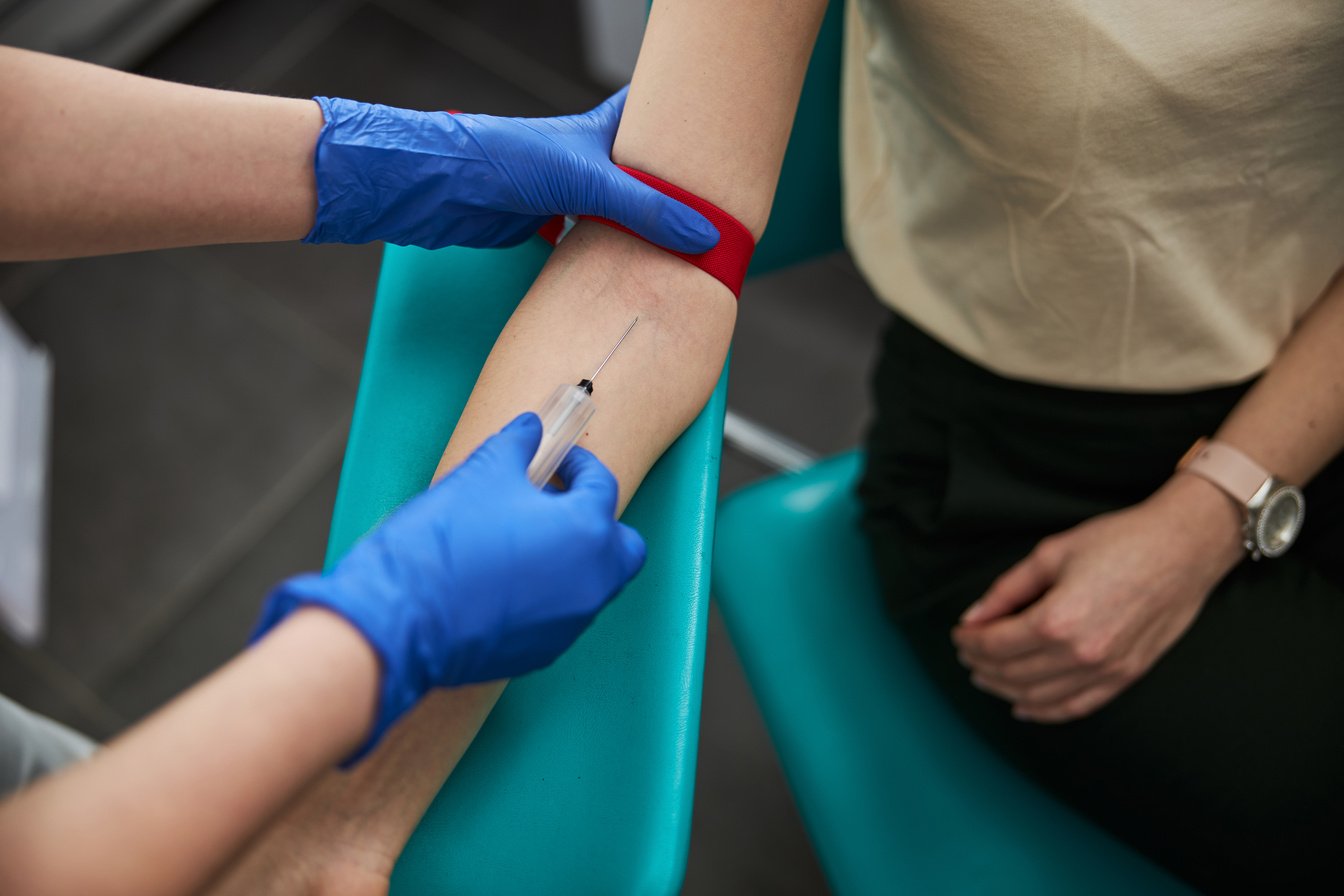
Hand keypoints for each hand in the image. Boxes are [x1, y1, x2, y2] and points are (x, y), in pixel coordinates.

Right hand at [251, 413, 645, 757]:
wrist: (402, 620)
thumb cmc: (445, 543)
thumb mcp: (483, 473)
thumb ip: (519, 444)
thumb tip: (534, 428)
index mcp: (587, 532)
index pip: (602, 486)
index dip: (577, 465)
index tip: (554, 459)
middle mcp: (593, 581)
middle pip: (621, 546)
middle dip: (595, 520)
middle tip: (555, 502)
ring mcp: (572, 622)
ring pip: (594, 582)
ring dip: (573, 556)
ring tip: (523, 537)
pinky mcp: (544, 650)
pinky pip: (563, 613)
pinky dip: (549, 591)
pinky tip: (506, 578)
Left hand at [303, 87, 718, 251]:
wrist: (440, 190)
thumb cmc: (502, 160)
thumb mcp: (585, 179)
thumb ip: (645, 209)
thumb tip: (704, 235)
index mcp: (600, 131)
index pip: (651, 112)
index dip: (685, 117)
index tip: (722, 131)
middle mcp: (587, 158)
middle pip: (642, 170)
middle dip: (673, 187)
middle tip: (715, 204)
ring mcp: (568, 193)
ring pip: (619, 210)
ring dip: (644, 227)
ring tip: (685, 243)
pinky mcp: (548, 224)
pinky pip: (593, 240)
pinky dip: (613, 254)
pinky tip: (632, 271)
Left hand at [951, 474, 1245, 722]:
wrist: (1185, 548)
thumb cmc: (1120, 542)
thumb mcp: (1051, 554)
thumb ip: (1007, 590)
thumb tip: (973, 617)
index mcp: (1058, 619)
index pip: (996, 645)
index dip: (970, 641)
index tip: (959, 633)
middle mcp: (1082, 653)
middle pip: (1013, 673)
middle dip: (982, 665)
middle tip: (967, 653)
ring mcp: (1107, 670)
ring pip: (1040, 696)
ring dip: (1006, 690)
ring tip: (986, 676)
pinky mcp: (1126, 675)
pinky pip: (1077, 706)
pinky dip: (1045, 711)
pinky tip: (1024, 706)